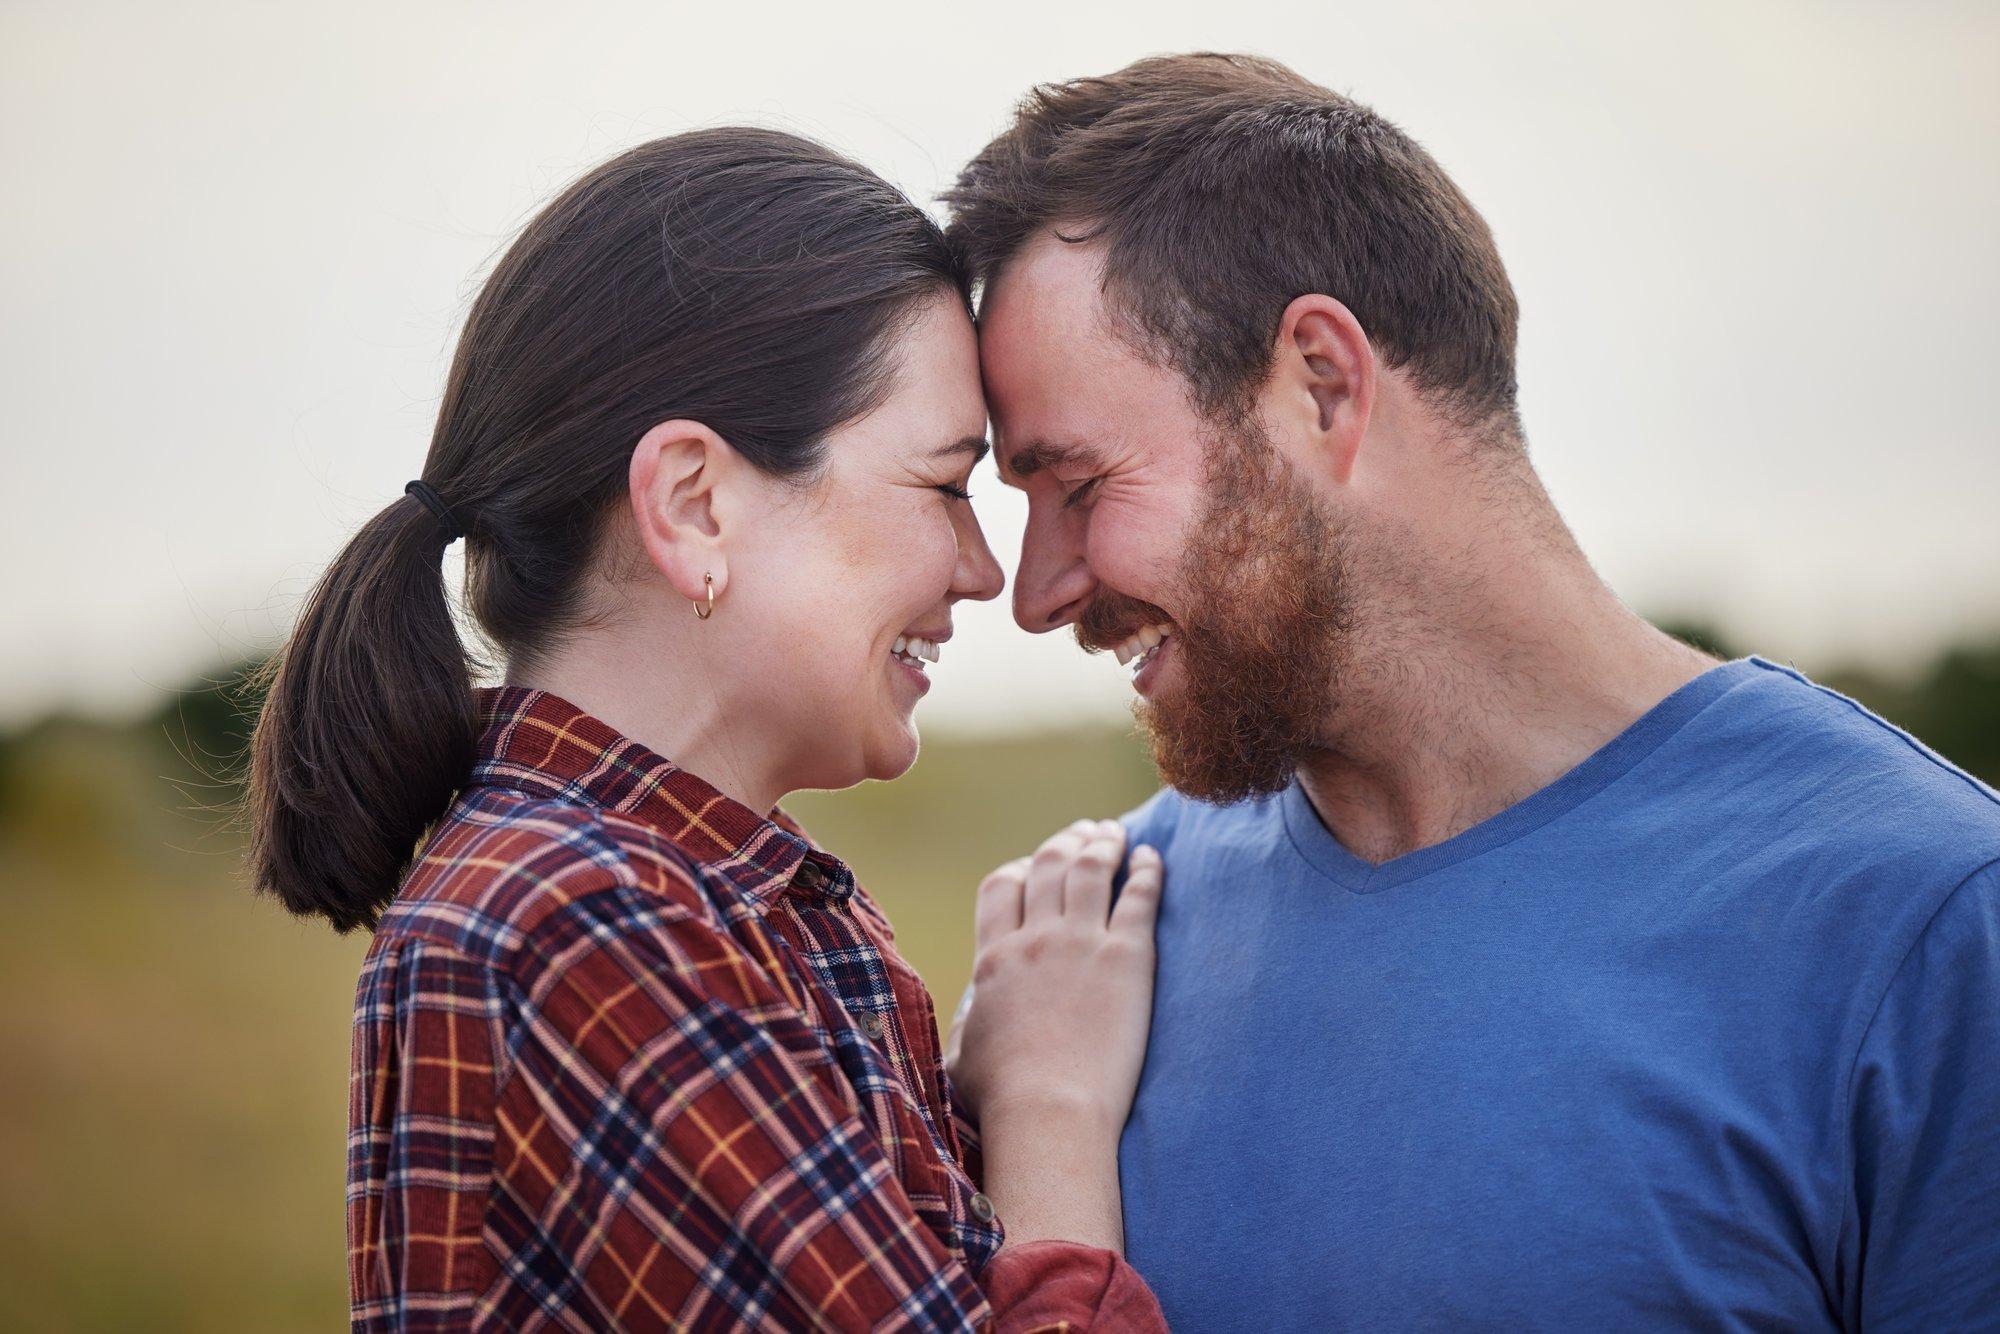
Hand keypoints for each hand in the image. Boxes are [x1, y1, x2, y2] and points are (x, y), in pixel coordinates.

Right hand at [951, 819, 1163, 1133]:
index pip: (1003, 885)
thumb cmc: (1001, 1097)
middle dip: (1068, 841)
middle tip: (1087, 832)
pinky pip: (1139, 896)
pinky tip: (1153, 858)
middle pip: (1049, 864)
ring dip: (1105, 843)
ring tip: (1118, 834)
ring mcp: (1080, 944)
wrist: (1048, 1111)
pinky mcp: (1126, 959)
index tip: (1039, 865)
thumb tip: (969, 1021)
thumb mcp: (960, 1052)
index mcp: (994, 958)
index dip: (1022, 867)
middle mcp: (1035, 939)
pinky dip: (1147, 870)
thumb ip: (968, 1023)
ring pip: (1091, 868)